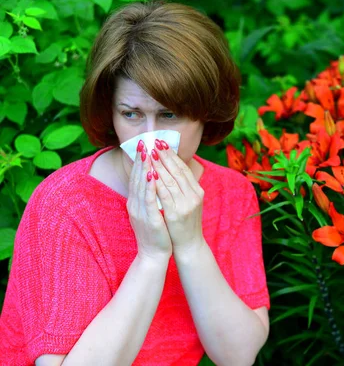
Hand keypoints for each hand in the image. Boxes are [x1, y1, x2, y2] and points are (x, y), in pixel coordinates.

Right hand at [126, 140, 172, 261]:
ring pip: (142, 187)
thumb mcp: (149, 212)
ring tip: (147, 153)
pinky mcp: (149, 220)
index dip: (139, 162)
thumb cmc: (154, 233)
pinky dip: (150, 187)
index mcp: (135, 202)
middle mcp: (135, 205)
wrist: (153, 255)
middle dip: (141, 160)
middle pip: (137, 179)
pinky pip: (149, 200)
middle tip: (143, 143)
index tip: (142, 146)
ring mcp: (141, 212)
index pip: (137, 178)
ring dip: (144, 169)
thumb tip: (151, 180)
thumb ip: (148, 197)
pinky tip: (153, 175)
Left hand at [150, 139, 204, 250]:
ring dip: (160, 166)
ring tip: (151, 154)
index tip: (162, 143)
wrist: (189, 245)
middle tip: (155, 142)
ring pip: (171, 180)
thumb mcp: (188, 202)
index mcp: (197, 191)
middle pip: (178, 171)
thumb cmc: (185, 223)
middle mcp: (194, 195)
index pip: (183, 168)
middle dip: (165, 156)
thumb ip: (182, 187)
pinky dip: (158, 184)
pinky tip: (151, 174)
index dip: (172, 155)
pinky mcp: (176, 214)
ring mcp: (186, 204)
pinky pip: (165, 195)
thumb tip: (171, 169)